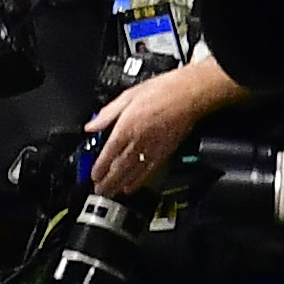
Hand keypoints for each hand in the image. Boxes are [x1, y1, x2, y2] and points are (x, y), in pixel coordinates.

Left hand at [86, 64, 214, 196]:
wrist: (192, 92)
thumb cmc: (164, 90)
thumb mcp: (128, 96)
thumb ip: (108, 113)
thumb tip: (91, 125)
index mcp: (128, 127)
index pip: (109, 152)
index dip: (100, 166)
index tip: (93, 176)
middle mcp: (140, 140)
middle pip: (121, 166)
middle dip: (109, 181)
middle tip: (100, 191)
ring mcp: (155, 147)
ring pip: (135, 171)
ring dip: (123, 184)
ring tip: (114, 193)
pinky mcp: (168, 149)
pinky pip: (152, 169)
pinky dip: (142, 179)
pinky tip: (135, 185)